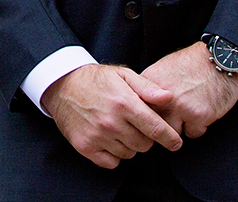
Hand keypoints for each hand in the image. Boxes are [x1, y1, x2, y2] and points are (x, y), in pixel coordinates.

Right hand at [41, 64, 183, 168]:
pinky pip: (112, 162)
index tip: (176, 143)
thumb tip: (169, 98)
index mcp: (124, 103)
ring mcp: (97, 136)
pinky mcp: (85, 146)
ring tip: (118, 128)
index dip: (170, 139)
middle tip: (135, 125)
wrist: (62, 85)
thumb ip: (148, 88)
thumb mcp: (123, 75)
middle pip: (144, 145)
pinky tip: (108, 139)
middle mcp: (111, 122)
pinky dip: (113, 154)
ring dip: (129, 145)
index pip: (156, 129)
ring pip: (129, 154)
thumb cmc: (96, 80)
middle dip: (145, 138)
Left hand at [141, 42, 237, 138]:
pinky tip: (203, 111)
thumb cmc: (192, 64)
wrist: (220, 59)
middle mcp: (160, 97)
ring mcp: (179, 107)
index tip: (152, 116)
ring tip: (188, 112)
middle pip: (153, 124)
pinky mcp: (198, 116)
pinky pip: (193, 133)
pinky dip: (198, 127)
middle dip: (162, 124)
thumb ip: (149, 88)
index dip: (145, 115)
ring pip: (172, 133)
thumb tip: (140, 106)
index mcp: (148, 84)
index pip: (137, 110)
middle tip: (174, 116)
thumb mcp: (163, 69)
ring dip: (180, 127)